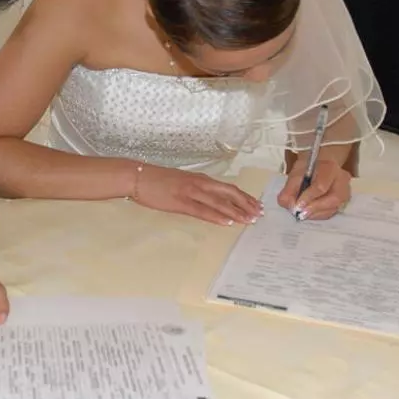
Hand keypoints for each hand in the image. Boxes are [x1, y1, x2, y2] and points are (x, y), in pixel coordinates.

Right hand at [133, 164, 263, 225]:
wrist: (138, 176)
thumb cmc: (158, 181)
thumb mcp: (182, 182)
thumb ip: (198, 189)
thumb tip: (212, 199)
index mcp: (201, 179)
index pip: (228, 188)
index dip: (244, 197)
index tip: (257, 205)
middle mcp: (200, 183)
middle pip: (229, 193)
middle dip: (246, 204)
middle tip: (260, 214)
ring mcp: (191, 192)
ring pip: (219, 202)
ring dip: (236, 211)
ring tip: (249, 220)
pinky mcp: (180, 201)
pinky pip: (202, 210)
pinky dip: (216, 216)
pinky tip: (227, 222)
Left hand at [277, 159, 351, 220]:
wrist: (320, 163)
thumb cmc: (308, 167)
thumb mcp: (295, 172)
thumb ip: (290, 188)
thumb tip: (288, 204)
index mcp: (329, 167)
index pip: (321, 185)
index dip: (308, 197)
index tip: (297, 205)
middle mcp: (342, 179)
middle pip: (333, 199)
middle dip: (314, 208)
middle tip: (300, 213)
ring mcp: (346, 190)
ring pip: (334, 207)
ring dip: (316, 214)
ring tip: (302, 214)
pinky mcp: (344, 200)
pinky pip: (333, 211)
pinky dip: (319, 214)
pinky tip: (309, 213)